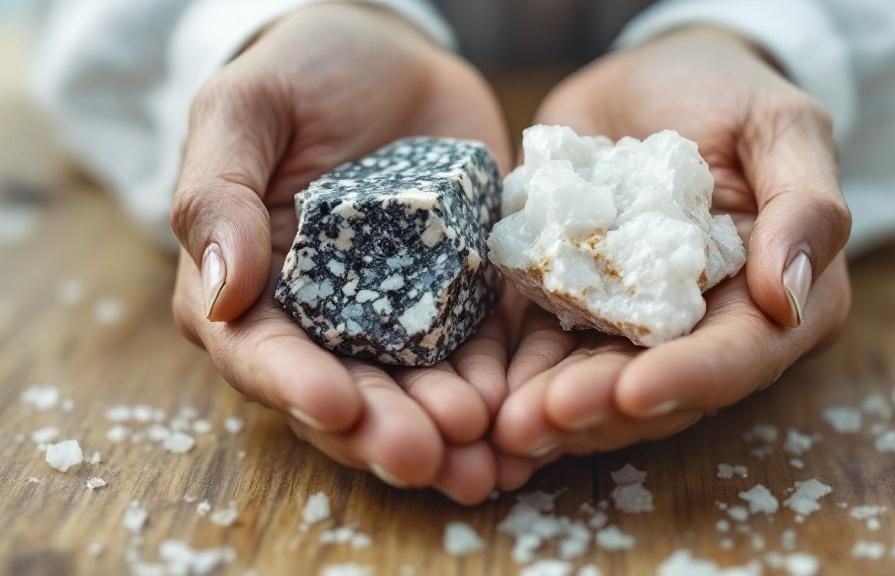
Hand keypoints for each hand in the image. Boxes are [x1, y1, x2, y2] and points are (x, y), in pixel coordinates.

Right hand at [170, 4, 516, 502]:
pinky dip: (500, 385)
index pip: (261, 353)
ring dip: (447, 428)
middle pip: (345, 393)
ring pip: (416, 389)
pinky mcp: (460, 298)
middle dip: (384, 430)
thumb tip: (220, 294)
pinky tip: (523, 413)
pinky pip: (480, 350)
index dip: (294, 386)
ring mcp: (397, 314)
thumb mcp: (245, 110)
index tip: (335, 406)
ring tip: (484, 458)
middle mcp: (323, 318)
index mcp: (253, 288)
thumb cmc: (303, 73)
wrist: (393, 56)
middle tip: (428, 456)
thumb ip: (216, 194)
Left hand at [492, 28, 851, 470]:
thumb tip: (791, 298)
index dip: (688, 379)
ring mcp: (636, 325)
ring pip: (598, 384)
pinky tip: (485, 394)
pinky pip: (546, 349)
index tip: (632, 391)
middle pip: (659, 390)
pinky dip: (518, 375)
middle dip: (599, 410)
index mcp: (774, 303)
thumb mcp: (782, 128)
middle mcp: (707, 330)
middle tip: (537, 423)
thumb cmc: (731, 94)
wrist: (651, 77)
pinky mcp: (577, 306)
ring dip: (551, 411)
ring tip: (501, 424)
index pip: (739, 355)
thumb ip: (805, 206)